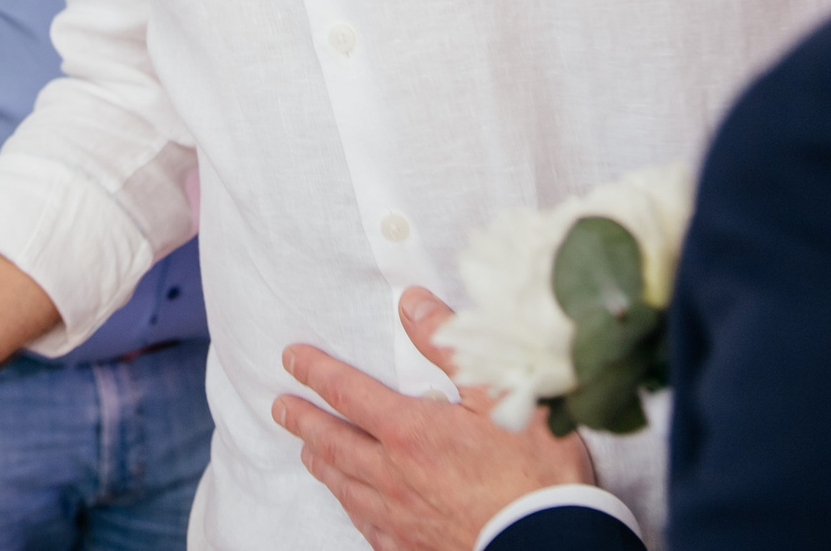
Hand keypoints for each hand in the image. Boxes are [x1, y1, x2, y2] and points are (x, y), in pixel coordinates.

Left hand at [275, 287, 595, 550]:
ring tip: (307, 452)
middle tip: (280, 407)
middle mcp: (394, 475)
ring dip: (323, 464)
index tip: (291, 358)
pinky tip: (354, 508)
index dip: (316, 371)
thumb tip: (412, 304)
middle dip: (304, 420)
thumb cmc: (532, 467)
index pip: (348, 392)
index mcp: (409, 431)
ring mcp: (402, 518)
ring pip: (346, 487)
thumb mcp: (497, 390)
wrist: (550, 539)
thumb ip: (448, 344)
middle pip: (335, 442)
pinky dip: (354, 511)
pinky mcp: (416, 548)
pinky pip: (371, 529)